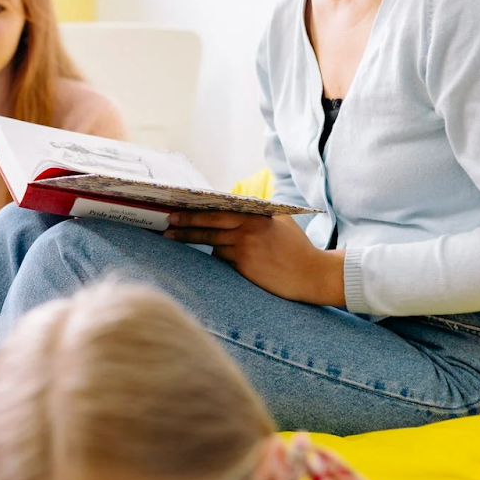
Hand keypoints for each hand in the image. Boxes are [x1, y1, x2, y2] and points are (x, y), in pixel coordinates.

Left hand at [164, 212, 345, 305]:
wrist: (312, 274)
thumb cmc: (298, 248)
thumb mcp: (282, 222)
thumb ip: (261, 214)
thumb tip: (240, 205)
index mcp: (256, 216)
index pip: (219, 210)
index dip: (197, 211)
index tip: (178, 209)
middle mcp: (248, 230)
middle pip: (208, 226)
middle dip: (185, 225)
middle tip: (167, 225)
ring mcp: (245, 249)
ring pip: (213, 244)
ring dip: (198, 242)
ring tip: (174, 238)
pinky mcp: (245, 267)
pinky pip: (223, 261)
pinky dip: (220, 259)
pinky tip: (222, 259)